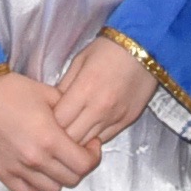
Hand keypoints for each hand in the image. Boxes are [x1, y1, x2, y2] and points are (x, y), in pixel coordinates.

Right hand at [0, 69, 100, 190]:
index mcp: (50, 139)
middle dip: (79, 166)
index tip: (90, 145)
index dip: (93, 156)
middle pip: (71, 180)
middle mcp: (35, 159)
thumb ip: (70, 113)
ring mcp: (17, 169)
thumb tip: (84, 127)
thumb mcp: (48, 94)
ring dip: (58, 177)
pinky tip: (36, 171)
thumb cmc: (12, 90)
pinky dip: (35, 186)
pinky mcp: (1, 173)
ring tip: (55, 162)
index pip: (84, 165)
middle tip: (75, 152)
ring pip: (51, 190)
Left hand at [49, 32, 157, 148]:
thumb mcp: (79, 60)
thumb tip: (54, 105)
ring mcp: (115, 117)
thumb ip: (65, 85)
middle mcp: (99, 109)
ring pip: (88, 144)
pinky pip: (105, 139)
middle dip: (59, 137)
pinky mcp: (127, 121)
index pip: (58, 121)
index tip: (45, 120)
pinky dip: (94, 139)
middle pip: (71, 138)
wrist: (146, 46)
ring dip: (77, 140)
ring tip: (70, 132)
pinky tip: (89, 130)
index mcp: (84, 90)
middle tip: (54, 130)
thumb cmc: (109, 49)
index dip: (48, 124)